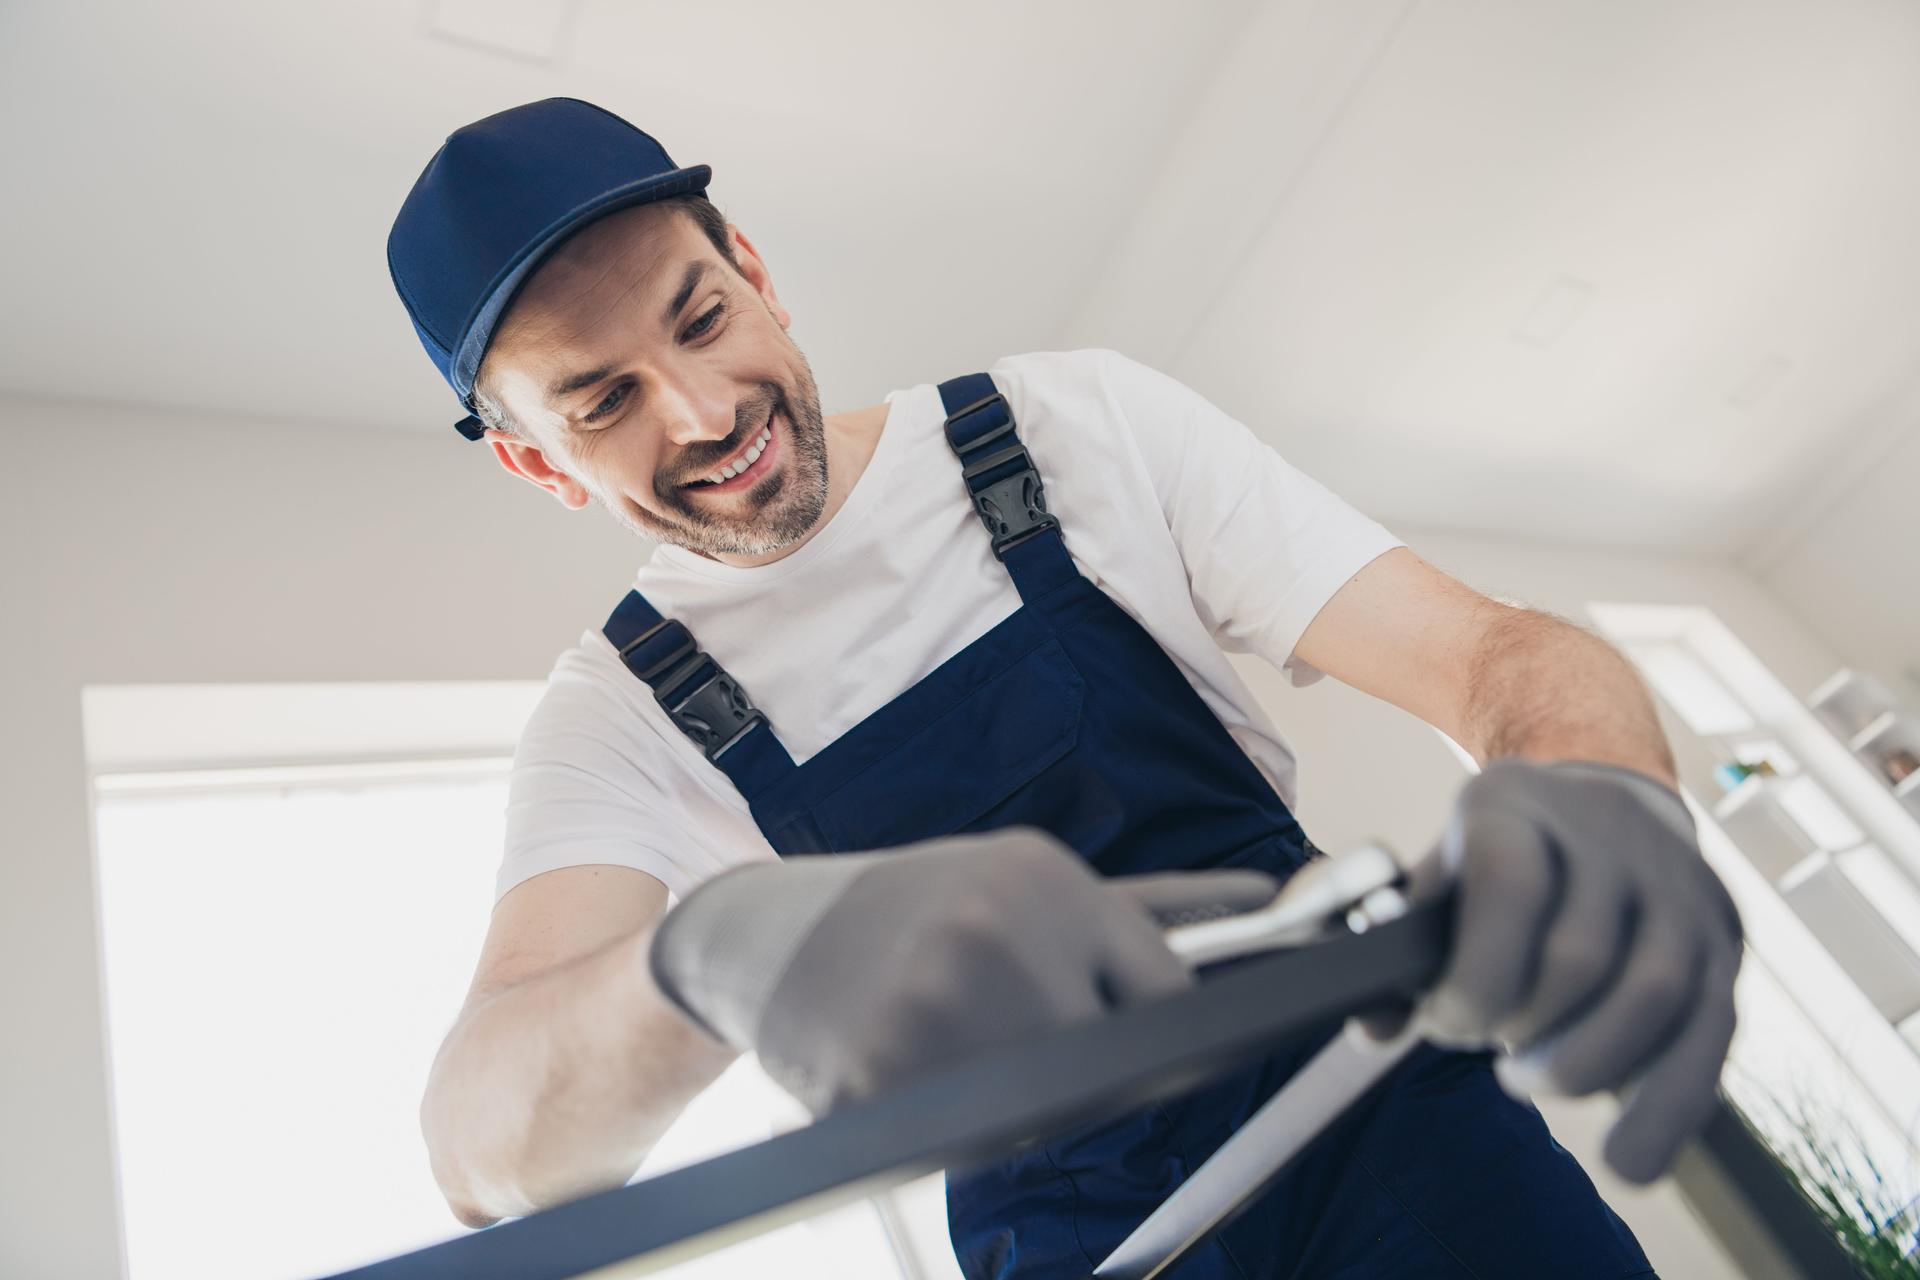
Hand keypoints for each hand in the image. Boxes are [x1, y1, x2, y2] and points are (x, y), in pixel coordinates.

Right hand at [649, 827, 1276, 1114]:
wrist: (774, 933)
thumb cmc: (919, 903)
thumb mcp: (1029, 878)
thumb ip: (1150, 912)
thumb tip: (1267, 906)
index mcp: (1046, 881)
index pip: (1173, 994)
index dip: (1157, 1025)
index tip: (1128, 1024)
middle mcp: (997, 937)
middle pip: (1114, 1061)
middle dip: (1080, 1061)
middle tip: (1017, 1029)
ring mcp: (936, 1011)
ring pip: (1048, 1113)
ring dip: (1022, 1099)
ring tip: (963, 1040)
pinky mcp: (883, 1080)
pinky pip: (969, 1140)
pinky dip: (956, 1121)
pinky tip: (918, 1064)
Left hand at [1406, 759, 1743, 1182]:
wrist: (1599, 806)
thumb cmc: (1494, 863)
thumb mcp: (1436, 879)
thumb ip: (1393, 951)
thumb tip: (1371, 1029)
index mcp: (1516, 806)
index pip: (1510, 886)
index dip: (1475, 977)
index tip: (1443, 1026)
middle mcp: (1610, 834)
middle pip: (1580, 955)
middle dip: (1523, 1028)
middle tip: (1488, 1047)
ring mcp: (1678, 887)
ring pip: (1655, 994)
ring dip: (1584, 1066)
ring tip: (1529, 1077)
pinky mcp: (1722, 943)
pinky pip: (1710, 1037)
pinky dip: (1665, 1113)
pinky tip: (1625, 1164)